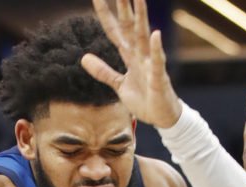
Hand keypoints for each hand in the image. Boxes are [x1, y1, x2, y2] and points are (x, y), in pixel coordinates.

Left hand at [82, 0, 181, 127]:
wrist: (162, 118)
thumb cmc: (144, 99)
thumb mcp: (118, 84)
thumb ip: (103, 71)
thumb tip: (83, 58)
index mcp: (129, 55)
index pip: (114, 30)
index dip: (104, 14)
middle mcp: (139, 55)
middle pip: (130, 26)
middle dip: (124, 7)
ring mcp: (150, 64)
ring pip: (144, 37)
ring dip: (141, 18)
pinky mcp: (158, 77)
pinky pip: (156, 61)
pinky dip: (155, 48)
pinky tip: (155, 34)